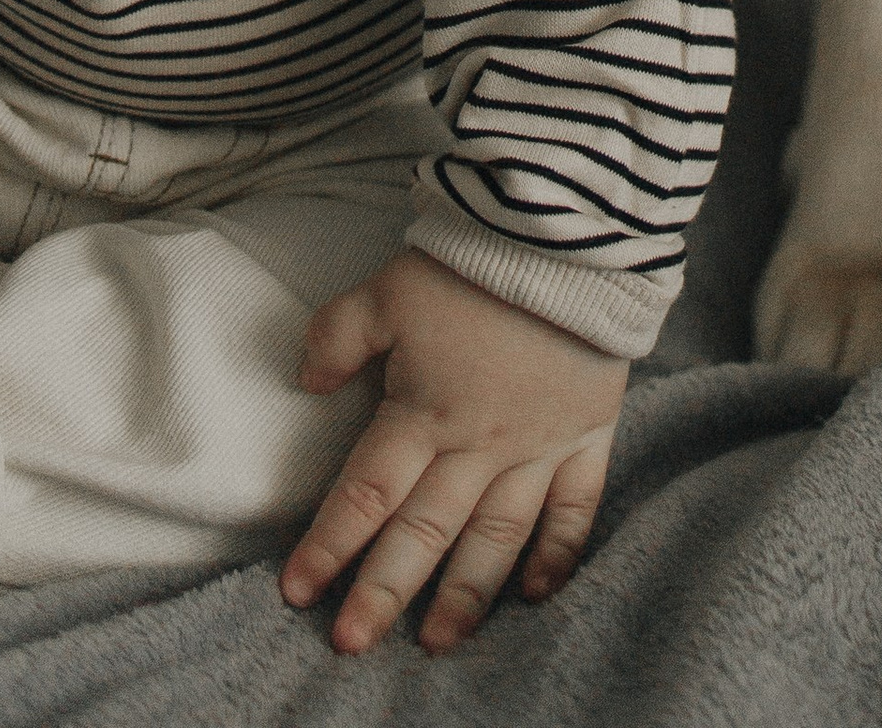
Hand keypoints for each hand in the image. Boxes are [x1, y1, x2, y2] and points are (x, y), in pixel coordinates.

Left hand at [279, 246, 624, 655]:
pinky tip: (535, 595)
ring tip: (436, 642)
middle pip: (422, 533)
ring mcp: (536, 446)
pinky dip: (556, 555)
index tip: (296, 591)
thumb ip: (338, 338)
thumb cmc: (473, 263)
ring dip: (463, 594)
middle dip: (383, 593)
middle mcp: (477, 445)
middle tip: (351, 645)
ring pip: (493, 538)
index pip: (365, 496)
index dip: (328, 545)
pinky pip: (573, 510)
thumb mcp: (386, 289)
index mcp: (422, 412)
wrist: (568, 236)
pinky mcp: (585, 435)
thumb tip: (305, 383)